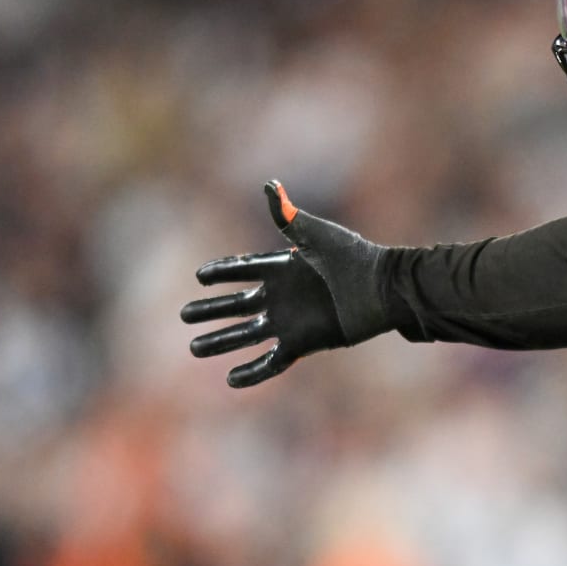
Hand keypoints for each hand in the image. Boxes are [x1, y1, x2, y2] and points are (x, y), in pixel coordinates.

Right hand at [181, 181, 389, 386]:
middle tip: (184, 315)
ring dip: (221, 342)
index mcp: (284, 268)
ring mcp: (291, 321)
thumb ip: (289, 216)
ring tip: (194, 348)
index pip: (244, 270)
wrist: (382, 290)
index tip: (199, 276)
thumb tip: (269, 185)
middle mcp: (282, 296)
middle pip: (236, 305)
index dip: (222, 272)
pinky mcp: (303, 342)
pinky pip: (272, 362)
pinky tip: (231, 380)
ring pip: (246, 334)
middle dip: (210, 311)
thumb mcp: (318, 235)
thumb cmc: (355, 258)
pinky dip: (252, 372)